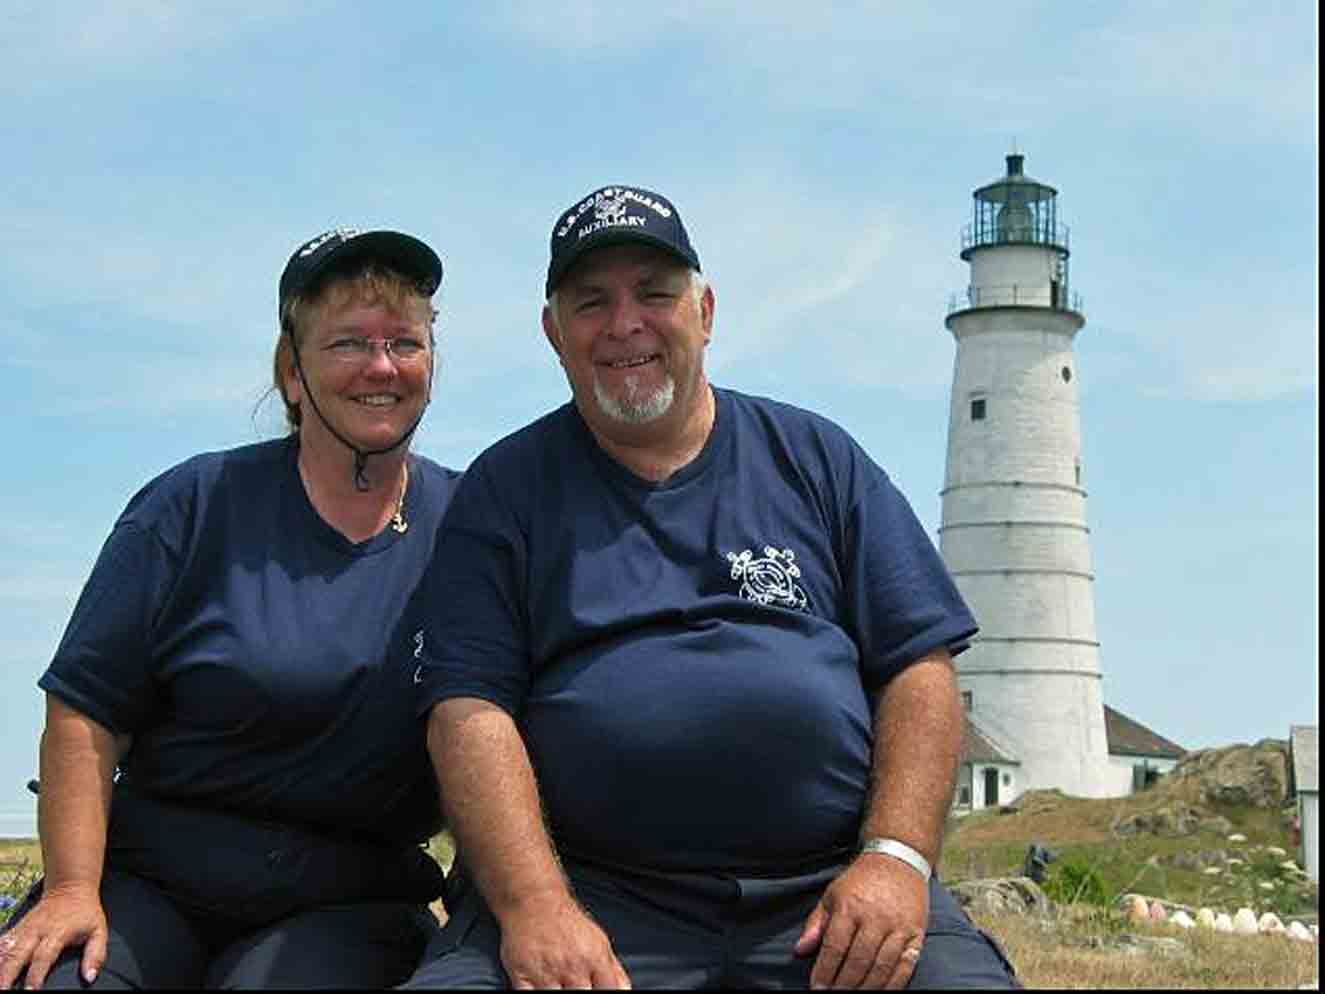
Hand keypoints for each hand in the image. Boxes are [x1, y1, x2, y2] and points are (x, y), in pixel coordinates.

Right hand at [0, 884, 107, 989]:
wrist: (70, 887)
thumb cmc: (86, 913)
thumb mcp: (99, 930)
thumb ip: (95, 954)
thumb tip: (90, 977)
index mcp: (58, 933)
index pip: (44, 956)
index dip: (36, 974)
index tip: (30, 991)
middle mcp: (38, 930)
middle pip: (18, 953)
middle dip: (8, 973)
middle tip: (3, 990)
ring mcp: (26, 928)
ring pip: (7, 948)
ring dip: (0, 965)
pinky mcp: (18, 926)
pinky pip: (4, 940)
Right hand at [497, 893, 630, 988]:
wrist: (534, 900)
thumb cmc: (567, 922)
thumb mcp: (599, 941)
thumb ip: (614, 971)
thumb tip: (624, 991)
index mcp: (595, 958)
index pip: (610, 991)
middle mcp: (572, 966)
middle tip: (576, 986)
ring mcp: (546, 972)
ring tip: (561, 985)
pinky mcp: (522, 974)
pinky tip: (542, 988)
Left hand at [794, 855, 927, 988]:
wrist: (898, 860)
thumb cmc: (861, 881)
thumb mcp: (832, 895)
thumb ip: (816, 924)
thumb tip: (800, 950)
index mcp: (850, 907)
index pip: (835, 947)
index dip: (825, 971)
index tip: (817, 988)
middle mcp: (875, 918)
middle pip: (858, 961)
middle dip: (844, 985)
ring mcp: (898, 927)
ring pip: (882, 967)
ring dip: (866, 988)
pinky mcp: (916, 933)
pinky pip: (906, 965)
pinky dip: (893, 984)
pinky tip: (881, 992)